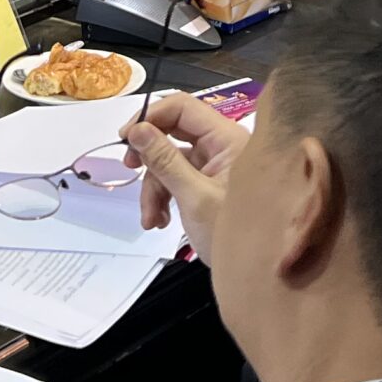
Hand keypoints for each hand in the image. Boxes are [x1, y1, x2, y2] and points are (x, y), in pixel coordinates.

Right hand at [124, 93, 246, 244]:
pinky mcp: (206, 184)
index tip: (126, 138)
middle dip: (149, 154)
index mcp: (227, 138)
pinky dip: (162, 197)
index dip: (151, 116)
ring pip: (169, 160)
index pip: (183, 107)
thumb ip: (165, 161)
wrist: (255, 274)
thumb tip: (138, 129)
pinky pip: (175, 179)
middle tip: (128, 167)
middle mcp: (222, 145)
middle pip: (173, 132)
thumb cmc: (233, 234)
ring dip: (154, 187)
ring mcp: (214, 165)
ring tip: (150, 217)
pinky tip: (158, 221)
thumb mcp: (194, 197)